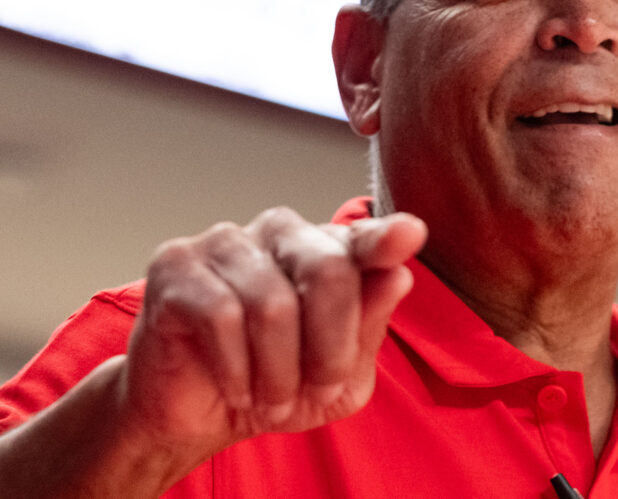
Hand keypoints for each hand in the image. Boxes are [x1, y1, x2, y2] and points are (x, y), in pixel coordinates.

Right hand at [119, 206, 426, 455]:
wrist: (200, 414)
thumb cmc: (277, 384)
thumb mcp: (341, 376)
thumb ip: (369, 326)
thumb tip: (398, 276)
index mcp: (327, 249)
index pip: (363, 239)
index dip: (385, 238)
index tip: (410, 234)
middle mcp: (281, 232)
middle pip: (328, 270)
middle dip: (330, 349)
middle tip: (317, 390)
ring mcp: (227, 241)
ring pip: (273, 304)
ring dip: (278, 373)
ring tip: (271, 399)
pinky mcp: (177, 264)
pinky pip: (222, 316)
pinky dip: (237, 368)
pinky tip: (236, 387)